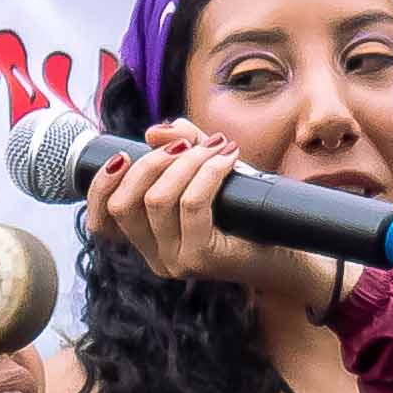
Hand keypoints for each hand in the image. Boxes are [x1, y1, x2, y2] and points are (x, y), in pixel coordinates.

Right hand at [80, 122, 327, 308]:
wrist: (292, 253)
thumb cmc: (247, 216)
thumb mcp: (209, 175)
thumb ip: (182, 149)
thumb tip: (156, 131)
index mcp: (148, 242)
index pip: (100, 222)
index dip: (100, 185)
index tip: (123, 155)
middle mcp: (155, 258)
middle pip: (124, 203)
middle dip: (151, 162)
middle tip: (190, 143)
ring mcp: (175, 262)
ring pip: (158, 200)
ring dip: (186, 162)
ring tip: (217, 147)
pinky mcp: (201, 259)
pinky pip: (192, 205)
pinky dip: (208, 172)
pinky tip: (227, 158)